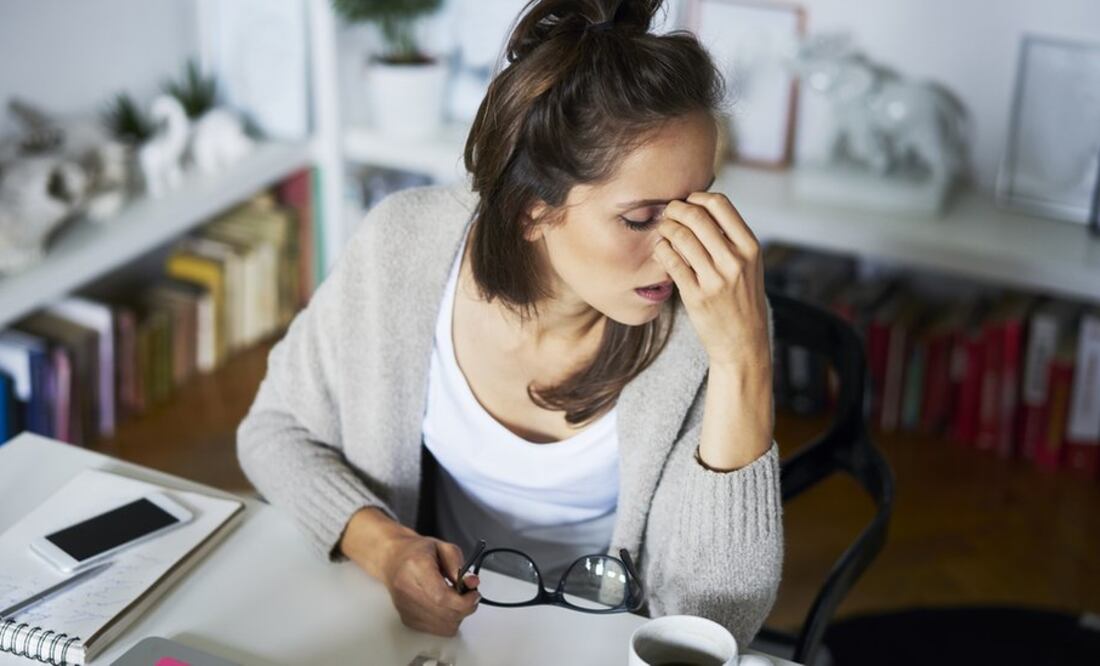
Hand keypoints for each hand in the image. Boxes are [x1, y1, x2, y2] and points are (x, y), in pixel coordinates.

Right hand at [340, 508, 480, 635]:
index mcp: (416, 568)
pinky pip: (436, 630)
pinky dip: (447, 621)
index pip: (441, 597)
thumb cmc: (416, 552)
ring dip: (457, 616)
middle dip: (465, 608)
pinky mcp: (407, 619)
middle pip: (445, 614)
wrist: (392, 560)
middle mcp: (407, 591)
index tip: (474, 594)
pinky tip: (446, 607)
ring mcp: (405, 608)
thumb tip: (472, 583)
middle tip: (469, 595)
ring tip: (456, 600)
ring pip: (443, 626)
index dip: (463, 601)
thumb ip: (458, 565)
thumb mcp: (442, 548)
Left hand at [653, 192, 769, 368]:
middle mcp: (735, 261)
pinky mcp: (697, 296)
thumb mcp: (749, 265)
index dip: (697, 197)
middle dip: (675, 209)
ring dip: (666, 228)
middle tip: (667, 213)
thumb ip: (731, 238)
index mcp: (750, 247)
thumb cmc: (742, 299)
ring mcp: (716, 279)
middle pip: (697, 216)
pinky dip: (662, 250)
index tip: (688, 203)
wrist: (743, 342)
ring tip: (663, 230)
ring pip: (681, 237)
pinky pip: (671, 262)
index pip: (720, 204)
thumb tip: (701, 205)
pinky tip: (662, 250)